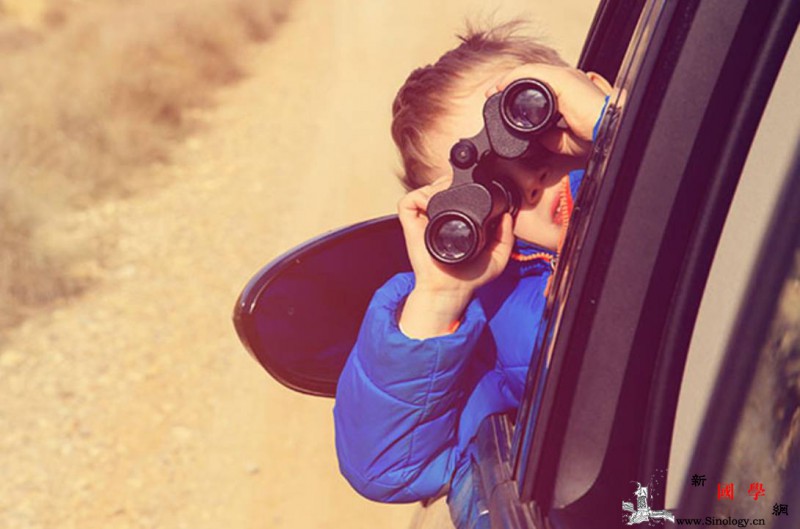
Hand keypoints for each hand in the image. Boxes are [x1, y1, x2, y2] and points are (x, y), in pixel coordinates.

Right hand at [397, 176, 513, 337]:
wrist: (450, 289)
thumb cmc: (469, 277)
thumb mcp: (497, 256)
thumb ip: (506, 237)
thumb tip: (506, 215)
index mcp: (455, 223)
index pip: (456, 196)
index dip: (463, 187)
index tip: (474, 187)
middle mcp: (437, 219)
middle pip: (439, 187)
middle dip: (450, 182)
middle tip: (461, 188)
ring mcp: (422, 221)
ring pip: (425, 190)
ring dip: (437, 186)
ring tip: (448, 195)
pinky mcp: (410, 224)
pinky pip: (408, 201)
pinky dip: (419, 196)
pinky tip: (434, 203)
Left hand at [488, 64, 610, 157]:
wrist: (607, 132)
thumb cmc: (596, 136)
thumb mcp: (567, 140)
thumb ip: (553, 137)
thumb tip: (539, 139)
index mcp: (570, 92)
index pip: (540, 86)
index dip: (518, 91)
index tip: (501, 101)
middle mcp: (568, 80)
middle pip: (533, 76)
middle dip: (510, 83)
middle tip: (492, 94)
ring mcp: (566, 77)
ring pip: (530, 72)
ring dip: (508, 80)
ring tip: (493, 90)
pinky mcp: (562, 79)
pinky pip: (531, 73)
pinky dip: (514, 78)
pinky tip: (502, 86)